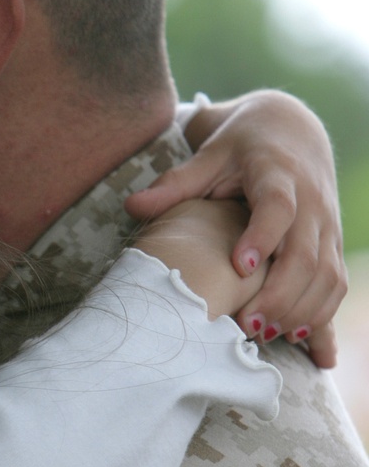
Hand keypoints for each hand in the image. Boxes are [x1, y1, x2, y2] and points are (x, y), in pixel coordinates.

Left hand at [125, 91, 345, 367]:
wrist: (292, 128)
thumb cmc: (241, 144)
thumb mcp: (209, 155)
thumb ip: (175, 183)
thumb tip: (131, 206)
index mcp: (277, 174)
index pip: (278, 207)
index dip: (262, 237)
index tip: (240, 268)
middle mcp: (310, 200)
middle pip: (306, 253)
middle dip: (280, 294)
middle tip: (246, 326)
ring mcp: (326, 224)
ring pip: (326, 274)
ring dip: (301, 310)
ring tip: (265, 336)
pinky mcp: (332, 242)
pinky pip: (336, 282)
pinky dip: (322, 312)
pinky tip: (297, 338)